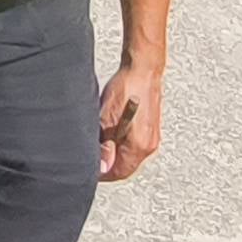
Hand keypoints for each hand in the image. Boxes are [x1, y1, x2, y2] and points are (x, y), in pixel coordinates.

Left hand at [97, 60, 164, 180]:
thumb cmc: (127, 87)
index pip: (119, 173)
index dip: (102, 173)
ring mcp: (152, 137)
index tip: (88, 167)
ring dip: (115, 152)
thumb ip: (104, 144)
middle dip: (108, 163)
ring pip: (130, 156)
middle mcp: (150, 144)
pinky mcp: (150, 128)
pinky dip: (122, 143)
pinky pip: (134, 145)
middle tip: (92, 152)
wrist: (143, 68)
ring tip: (100, 139)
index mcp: (140, 146)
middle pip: (126, 166)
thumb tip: (103, 165)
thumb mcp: (107, 117)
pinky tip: (112, 130)